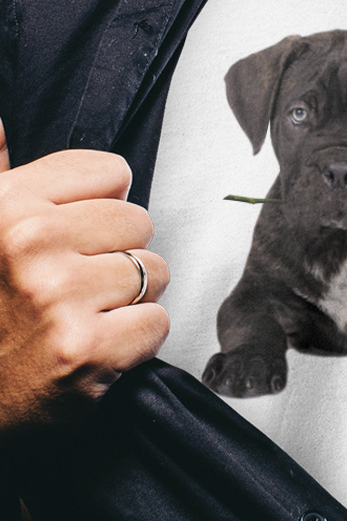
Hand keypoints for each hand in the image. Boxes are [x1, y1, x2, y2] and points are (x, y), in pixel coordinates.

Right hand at [0, 119, 168, 438]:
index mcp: (5, 205)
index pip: (110, 171)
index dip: (103, 206)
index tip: (79, 233)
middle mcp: (28, 242)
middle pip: (139, 222)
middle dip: (120, 254)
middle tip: (80, 285)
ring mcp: (58, 297)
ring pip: (154, 272)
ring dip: (132, 298)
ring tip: (86, 315)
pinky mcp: (86, 349)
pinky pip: (157, 322)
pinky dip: (137, 339)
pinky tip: (98, 345)